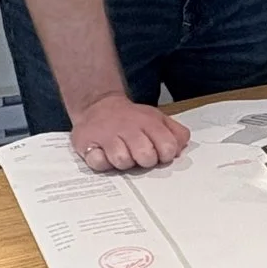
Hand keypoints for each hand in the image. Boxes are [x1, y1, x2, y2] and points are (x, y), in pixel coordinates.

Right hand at [69, 93, 190, 171]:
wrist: (98, 105)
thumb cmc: (131, 119)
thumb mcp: (158, 119)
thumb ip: (176, 133)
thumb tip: (180, 149)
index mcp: (149, 122)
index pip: (168, 147)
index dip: (165, 156)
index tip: (158, 153)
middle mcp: (129, 127)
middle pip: (146, 157)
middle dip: (145, 161)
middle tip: (138, 154)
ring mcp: (107, 135)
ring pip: (122, 161)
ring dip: (122, 162)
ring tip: (120, 152)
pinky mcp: (86, 142)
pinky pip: (98, 162)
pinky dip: (101, 161)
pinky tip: (102, 153)